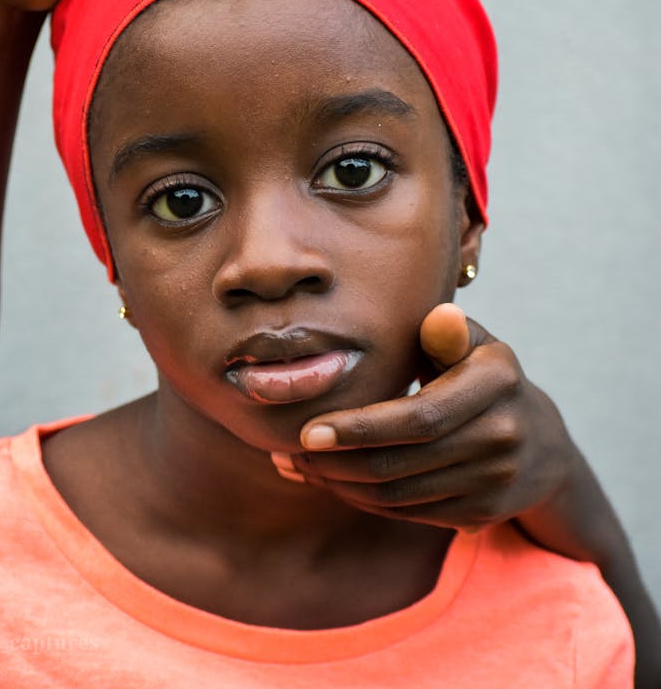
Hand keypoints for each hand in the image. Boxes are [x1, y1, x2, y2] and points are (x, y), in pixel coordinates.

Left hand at [271, 303, 573, 530]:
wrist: (541, 443)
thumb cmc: (483, 377)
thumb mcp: (474, 344)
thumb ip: (447, 333)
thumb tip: (440, 317)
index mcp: (497, 381)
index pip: (419, 416)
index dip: (360, 427)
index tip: (308, 432)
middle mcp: (502, 434)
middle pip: (403, 461)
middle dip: (338, 462)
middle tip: (289, 452)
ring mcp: (496, 480)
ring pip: (400, 494)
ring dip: (342, 485)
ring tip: (301, 467)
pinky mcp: (483, 513)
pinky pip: (411, 512)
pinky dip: (367, 501)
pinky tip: (337, 483)